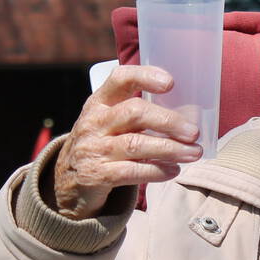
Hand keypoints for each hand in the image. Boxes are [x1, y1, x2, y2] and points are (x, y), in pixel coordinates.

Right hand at [53, 65, 202, 219]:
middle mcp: (94, 122)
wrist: (66, 182)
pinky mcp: (96, 175)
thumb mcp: (108, 123)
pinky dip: (156, 170)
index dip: (145, 76)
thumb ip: (137, 115)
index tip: (170, 83)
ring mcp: (93, 149)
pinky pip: (131, 171)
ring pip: (136, 144)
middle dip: (168, 121)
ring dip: (170, 148)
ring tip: (193, 153)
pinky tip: (173, 170)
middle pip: (134, 113)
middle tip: (193, 132)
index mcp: (99, 102)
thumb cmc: (101, 146)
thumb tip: (187, 117)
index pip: (120, 79)